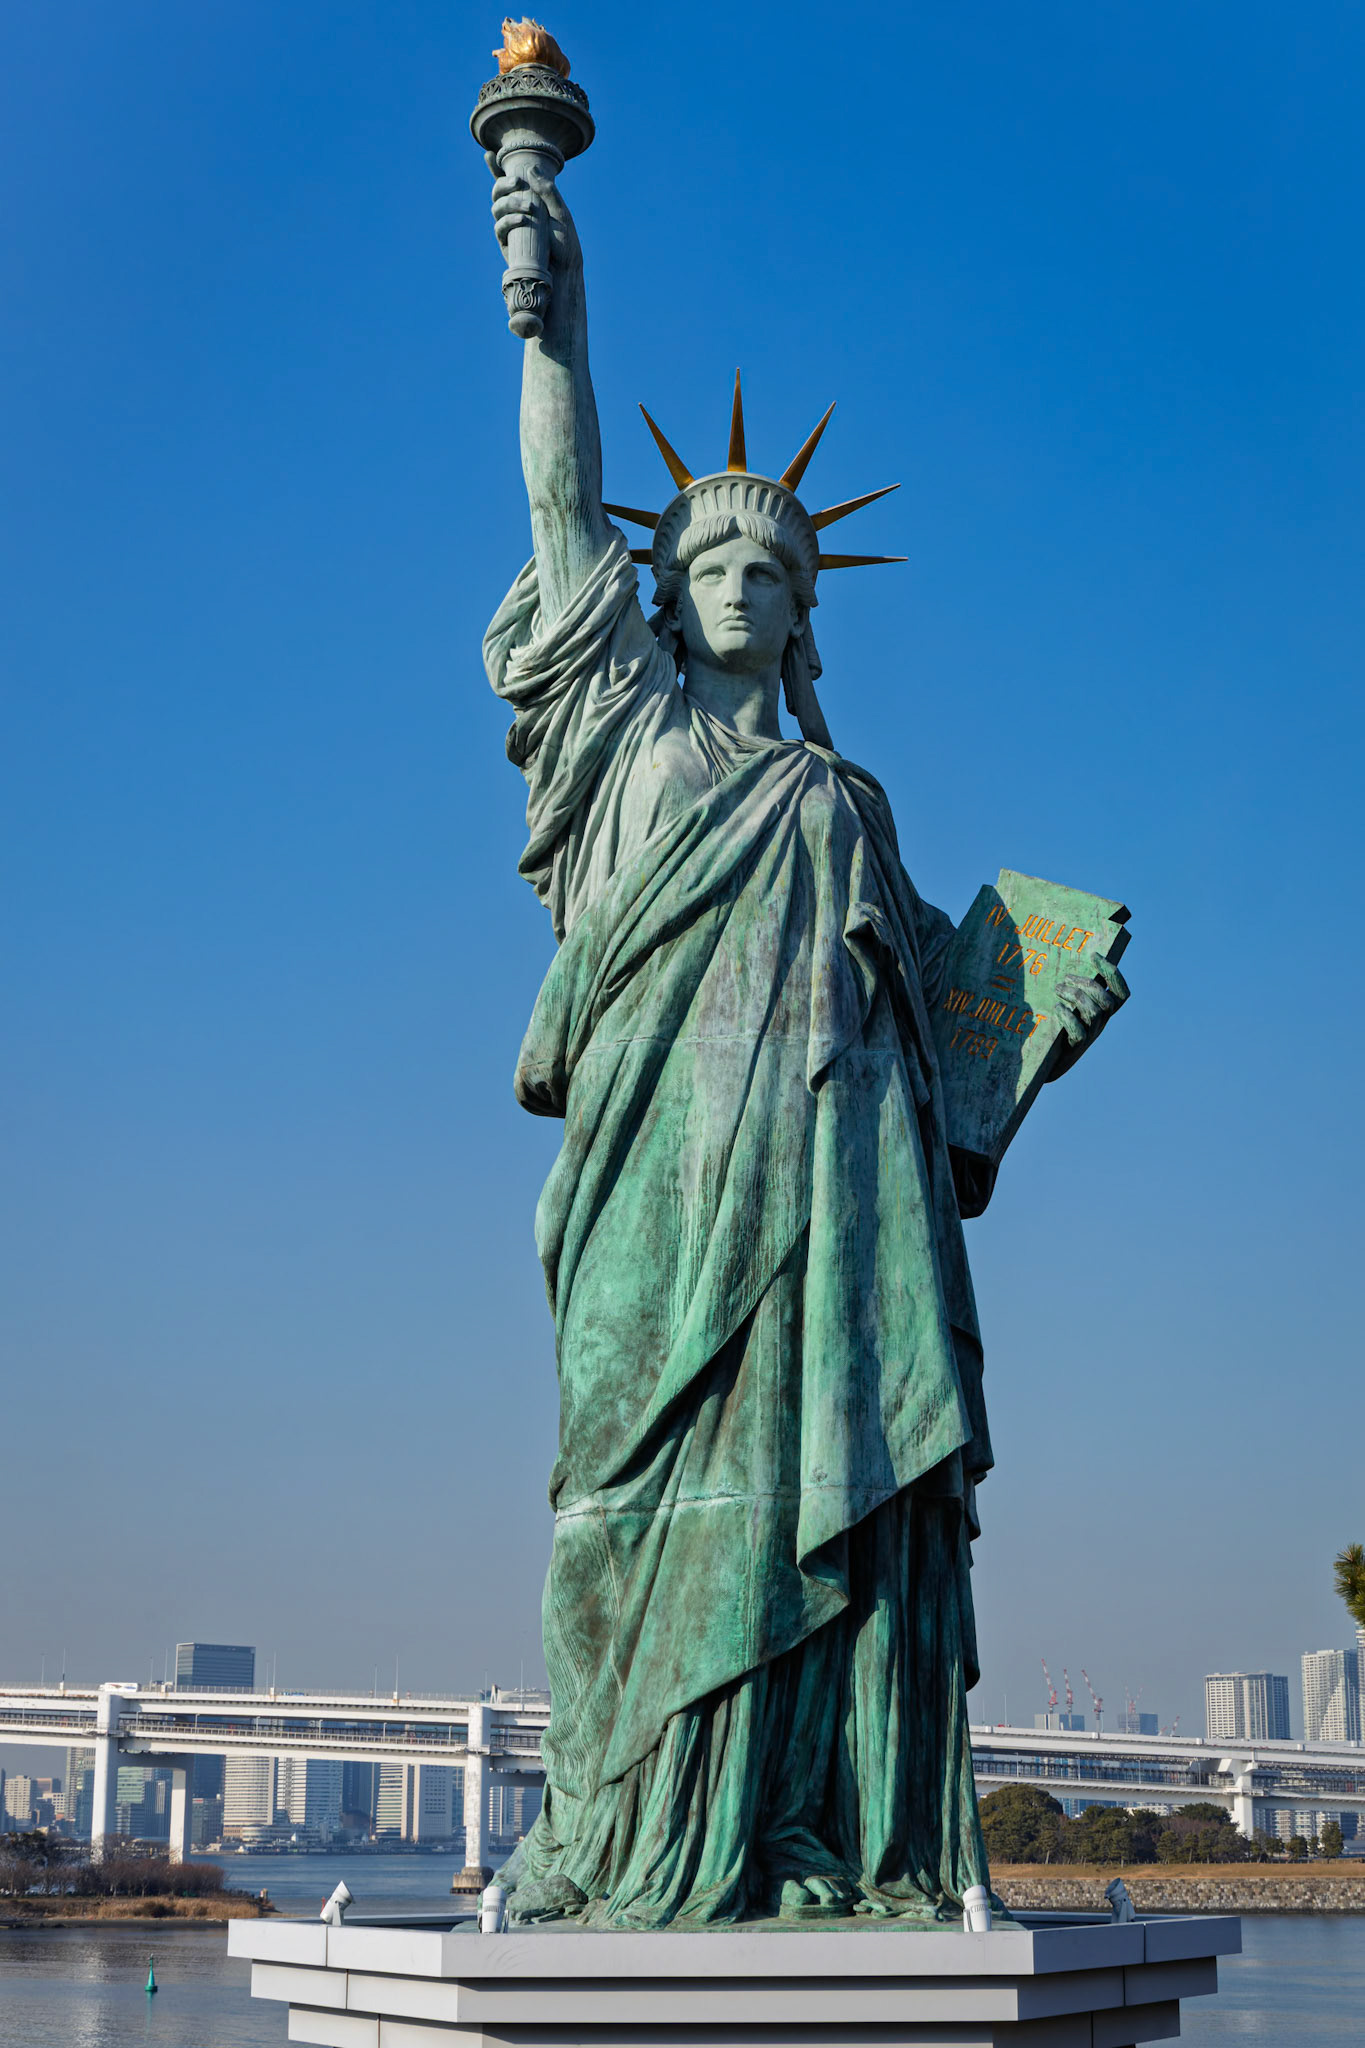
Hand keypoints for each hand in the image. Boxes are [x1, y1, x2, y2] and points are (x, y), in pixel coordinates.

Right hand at [488, 159, 581, 275]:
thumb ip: (548, 191)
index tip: (488, 155)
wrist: (564, 269)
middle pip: (498, 192)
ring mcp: (509, 227)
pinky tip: (521, 219)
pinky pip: (499, 227)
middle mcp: (515, 211)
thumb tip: (531, 169)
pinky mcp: (507, 243)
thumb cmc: (565, 241)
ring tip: (528, 209)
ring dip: (510, 202)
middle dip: (503, 184)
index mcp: (528, 200)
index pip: (509, 183)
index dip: (496, 169)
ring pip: (497, 207)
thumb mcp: (561, 213)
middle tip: (518, 182)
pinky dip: (508, 221)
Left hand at [1047, 957, 1128, 1077]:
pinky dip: (1067, 1016)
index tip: (1094, 955)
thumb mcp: (1074, 1006)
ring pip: (1092, 1012)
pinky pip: (1078, 1030)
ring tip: (1057, 989)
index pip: (1121, 992)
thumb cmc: (1061, 1026)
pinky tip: (1056, 1007)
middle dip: (1087, 984)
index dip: (1112, 973)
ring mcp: (1092, 1034)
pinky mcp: (1077, 1046)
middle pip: (1106, 1000)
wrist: (1050, 1060)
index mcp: (1106, 1011)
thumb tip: (1071, 965)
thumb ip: (1079, 990)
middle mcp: (1103, 1022)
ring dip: (1074, 996)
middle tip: (1065, 977)